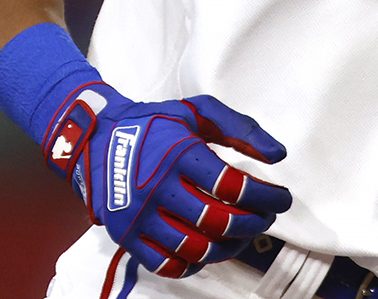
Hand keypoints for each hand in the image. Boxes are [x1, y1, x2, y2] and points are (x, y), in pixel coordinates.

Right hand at [41, 85, 292, 277]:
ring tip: (241, 235)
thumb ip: (241, 129)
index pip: (233, 186)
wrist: (97, 139)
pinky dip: (194, 264)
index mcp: (179, 154)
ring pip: (195, 249)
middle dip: (253, 224)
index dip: (266, 197)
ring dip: (229, 247)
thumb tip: (278, 155)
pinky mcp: (126, 236)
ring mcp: (139, 216)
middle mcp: (157, 188)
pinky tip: (208, 248)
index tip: (281, 199)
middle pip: (218, 222)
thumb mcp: (199, 111)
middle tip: (265, 218)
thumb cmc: (156, 125)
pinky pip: (167, 265)